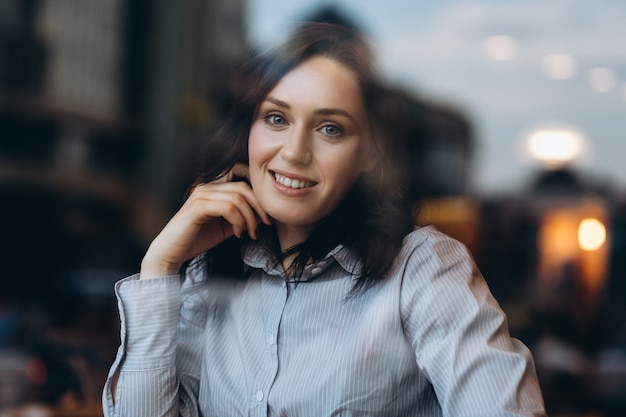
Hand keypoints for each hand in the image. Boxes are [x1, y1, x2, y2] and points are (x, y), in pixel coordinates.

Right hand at [140, 164, 271, 278]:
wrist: (171, 253)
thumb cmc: (197, 239)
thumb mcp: (227, 227)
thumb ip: (242, 218)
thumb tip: (264, 214)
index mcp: (213, 189)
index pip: (242, 180)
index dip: (258, 195)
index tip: (267, 215)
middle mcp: (207, 188)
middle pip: (243, 188)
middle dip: (259, 207)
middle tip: (266, 225)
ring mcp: (201, 195)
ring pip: (238, 198)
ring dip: (250, 218)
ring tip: (249, 233)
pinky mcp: (198, 207)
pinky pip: (228, 208)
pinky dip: (238, 221)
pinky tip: (238, 234)